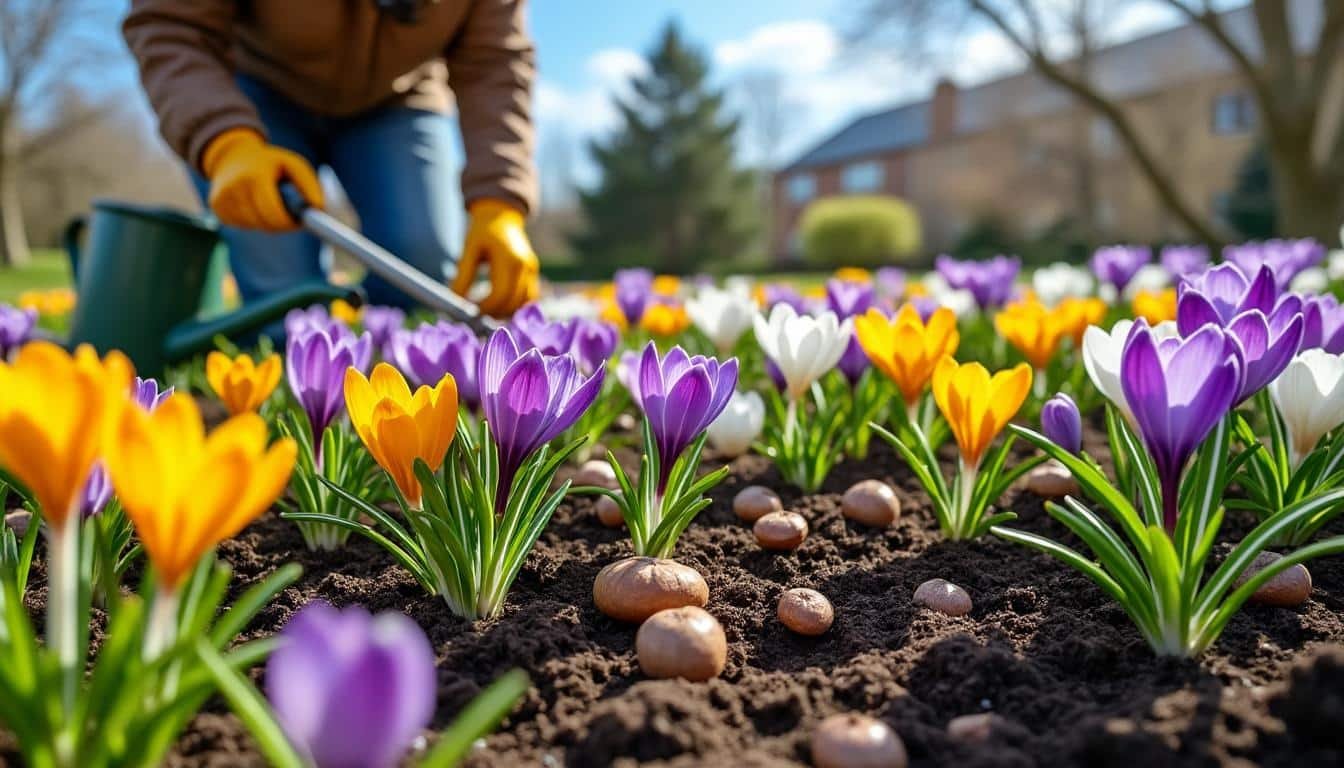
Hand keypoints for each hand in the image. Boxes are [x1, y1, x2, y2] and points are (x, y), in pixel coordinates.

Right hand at [201, 128, 323, 231]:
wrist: (231, 154)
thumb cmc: (268, 162)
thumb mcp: (291, 164)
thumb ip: (308, 184)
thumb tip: (318, 207)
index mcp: (255, 176)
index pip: (273, 212)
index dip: (288, 222)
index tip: (298, 222)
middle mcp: (235, 187)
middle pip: (263, 223)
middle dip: (280, 225)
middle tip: (289, 218)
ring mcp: (222, 197)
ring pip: (252, 226)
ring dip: (265, 223)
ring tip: (270, 205)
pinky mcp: (215, 205)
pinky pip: (239, 225)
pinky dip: (251, 221)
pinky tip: (254, 206)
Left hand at [452, 199, 539, 316]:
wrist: (501, 215)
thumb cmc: (482, 231)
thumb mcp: (469, 249)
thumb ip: (463, 275)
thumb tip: (456, 301)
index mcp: (510, 259)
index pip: (500, 294)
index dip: (484, 307)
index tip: (468, 311)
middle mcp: (526, 267)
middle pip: (512, 303)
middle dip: (492, 313)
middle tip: (473, 314)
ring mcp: (532, 271)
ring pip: (523, 304)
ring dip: (505, 312)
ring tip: (485, 309)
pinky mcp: (533, 274)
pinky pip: (528, 298)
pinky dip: (514, 305)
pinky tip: (498, 304)